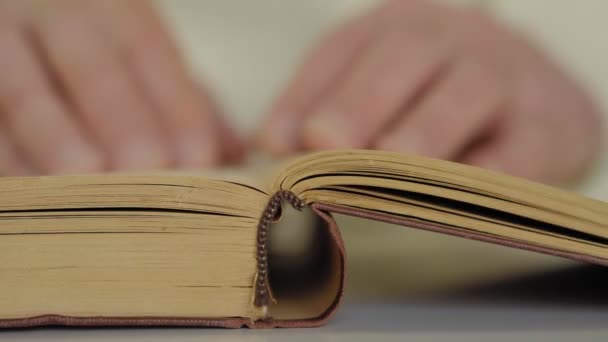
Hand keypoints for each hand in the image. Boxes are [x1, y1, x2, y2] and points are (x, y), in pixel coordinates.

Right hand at [0, 0, 241, 174]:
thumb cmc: (101, 55)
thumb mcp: (144, 61)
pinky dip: (11, 158)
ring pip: (24, 92)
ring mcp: (4, 45)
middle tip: (147, 170)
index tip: (201, 158)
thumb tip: (237, 155)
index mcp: (112, 9)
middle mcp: (55, 18)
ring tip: (84, 176)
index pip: (150, 54)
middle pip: (93, 67)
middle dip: (122, 120)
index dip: (177, 107)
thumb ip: (188, 105)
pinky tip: (35, 192)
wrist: (24, 15)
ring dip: (55, 138)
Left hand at [259, 0, 602, 183]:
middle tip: (326, 143)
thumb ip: (329, 111)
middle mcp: (453, 40)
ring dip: (424, 129)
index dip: (306, 93)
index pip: (345, 50)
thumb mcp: (382, 92)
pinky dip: (490, 168)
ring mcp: (507, 76)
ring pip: (469, 89)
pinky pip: (525, 144)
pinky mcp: (551, 125)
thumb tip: (274, 146)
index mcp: (400, 29)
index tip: (275, 140)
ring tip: (390, 163)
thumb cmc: (439, 100)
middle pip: (404, 56)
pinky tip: (459, 187)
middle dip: (359, 101)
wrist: (540, 100)